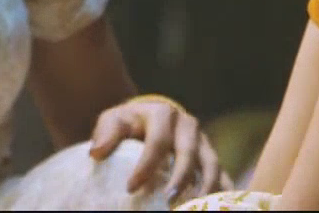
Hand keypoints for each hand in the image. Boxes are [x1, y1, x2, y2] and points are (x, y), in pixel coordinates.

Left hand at [87, 96, 222, 197]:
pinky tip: (214, 206)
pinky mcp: (211, 156)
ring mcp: (203, 141)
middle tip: (167, 201)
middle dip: (180, 179)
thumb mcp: (114, 121)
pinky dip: (222, 191)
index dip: (145, 166)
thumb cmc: (129, 123)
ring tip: (192, 208)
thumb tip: (96, 152)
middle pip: (188, 154)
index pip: (157, 142)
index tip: (130, 188)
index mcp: (164, 114)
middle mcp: (188, 125)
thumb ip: (106, 133)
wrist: (150, 118)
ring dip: (204, 188)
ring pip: (211, 165)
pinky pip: (222, 174)